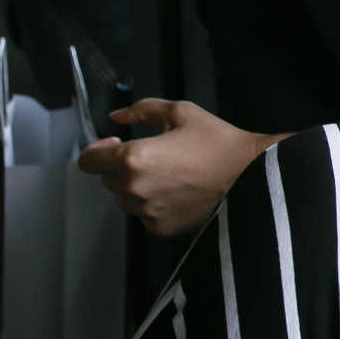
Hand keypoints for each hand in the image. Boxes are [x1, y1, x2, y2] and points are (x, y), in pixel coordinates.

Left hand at [76, 98, 275, 236]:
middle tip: (152, 156)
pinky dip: (152, 205)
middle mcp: (133, 189)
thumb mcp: (182, 112)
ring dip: (135, 188)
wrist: (251, 176)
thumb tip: (116, 116)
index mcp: (133, 157)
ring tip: (167, 176)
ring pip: (124, 199)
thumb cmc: (217, 141)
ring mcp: (146, 213)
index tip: (116, 143)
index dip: (97, 150)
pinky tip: (178, 193)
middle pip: (106, 179)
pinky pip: (143, 215)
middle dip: (121, 166)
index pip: (88, 161)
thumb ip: (143, 110)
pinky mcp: (160, 229)